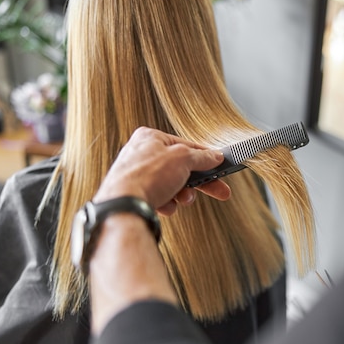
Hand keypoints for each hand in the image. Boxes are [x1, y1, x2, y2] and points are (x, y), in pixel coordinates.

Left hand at [94, 127, 230, 214]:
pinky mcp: (134, 194)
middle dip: (198, 182)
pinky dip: (166, 202)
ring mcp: (137, 174)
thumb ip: (202, 157)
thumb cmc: (148, 175)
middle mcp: (141, 153)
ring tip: (182, 200)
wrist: (123, 205)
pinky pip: (159, 197)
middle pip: (180, 167)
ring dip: (182, 194)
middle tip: (219, 191)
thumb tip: (215, 156)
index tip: (219, 166)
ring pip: (171, 184)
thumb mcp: (183, 159)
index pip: (185, 145)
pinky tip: (164, 206)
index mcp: (150, 137)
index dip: (205, 157)